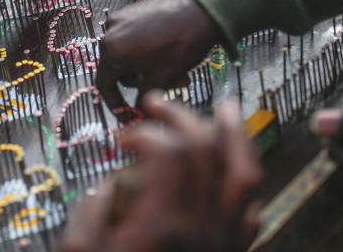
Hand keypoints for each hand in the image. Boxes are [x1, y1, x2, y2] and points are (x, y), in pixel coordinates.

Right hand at [61, 95, 261, 251]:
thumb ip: (91, 213)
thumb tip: (108, 184)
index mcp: (161, 227)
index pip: (168, 152)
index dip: (144, 133)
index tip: (120, 140)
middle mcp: (201, 230)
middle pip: (204, 150)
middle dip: (180, 117)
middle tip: (155, 104)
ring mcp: (222, 245)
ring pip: (244, 176)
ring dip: (235, 135)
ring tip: (225, 107)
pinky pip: (251, 213)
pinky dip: (245, 184)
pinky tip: (234, 171)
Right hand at [96, 0, 222, 108]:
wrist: (202, 10)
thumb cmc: (181, 44)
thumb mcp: (160, 79)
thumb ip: (142, 98)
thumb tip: (136, 111)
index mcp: (112, 50)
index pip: (103, 84)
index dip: (115, 103)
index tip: (126, 112)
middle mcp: (111, 31)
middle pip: (118, 68)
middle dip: (141, 81)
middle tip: (165, 87)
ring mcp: (122, 17)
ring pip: (129, 53)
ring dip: (148, 66)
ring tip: (175, 70)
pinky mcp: (134, 9)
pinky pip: (134, 36)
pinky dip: (148, 49)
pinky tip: (169, 52)